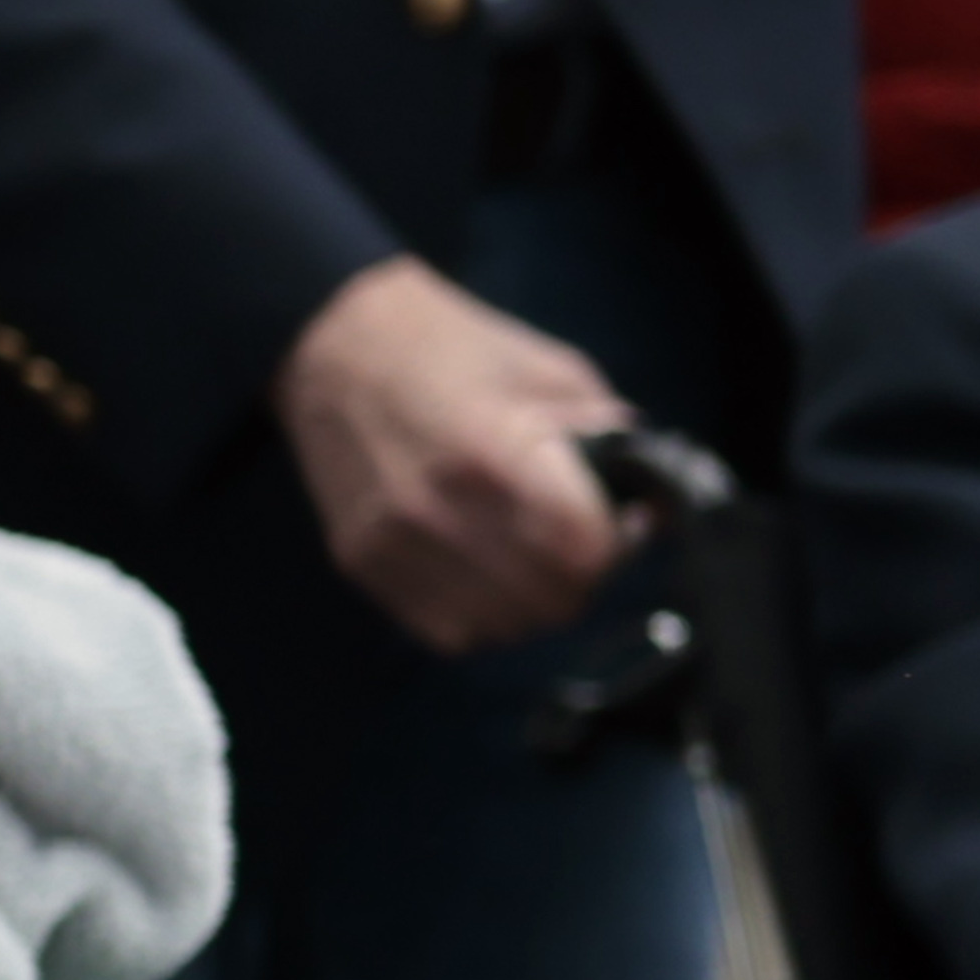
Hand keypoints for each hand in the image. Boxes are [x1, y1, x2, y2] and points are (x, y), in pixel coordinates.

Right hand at [273, 252, 638, 657]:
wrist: (330, 349)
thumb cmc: (449, 347)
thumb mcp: (546, 369)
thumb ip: (603, 432)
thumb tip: (649, 491)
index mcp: (491, 448)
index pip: (580, 544)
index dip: (618, 543)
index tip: (623, 521)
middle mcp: (437, 509)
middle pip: (547, 596)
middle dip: (584, 576)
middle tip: (583, 543)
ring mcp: (393, 545)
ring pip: (500, 625)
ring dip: (533, 603)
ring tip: (536, 563)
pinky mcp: (362, 565)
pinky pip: (447, 631)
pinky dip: (483, 617)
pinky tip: (489, 578)